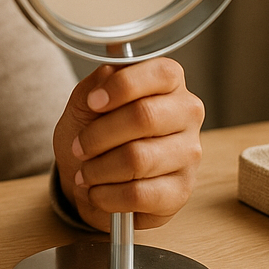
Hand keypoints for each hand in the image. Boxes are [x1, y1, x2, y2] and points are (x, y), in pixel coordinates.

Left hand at [52, 58, 203, 230]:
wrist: (89, 179)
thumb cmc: (95, 134)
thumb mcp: (86, 102)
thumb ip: (98, 83)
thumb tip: (109, 77)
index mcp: (169, 83)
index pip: (161, 73)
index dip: (122, 86)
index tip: (93, 102)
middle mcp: (187, 115)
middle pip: (144, 116)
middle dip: (98, 135)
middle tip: (79, 146)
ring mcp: (189, 154)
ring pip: (138, 159)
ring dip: (98, 169)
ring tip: (85, 172)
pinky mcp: (180, 191)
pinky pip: (138, 194)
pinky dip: (106, 195)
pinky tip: (98, 191)